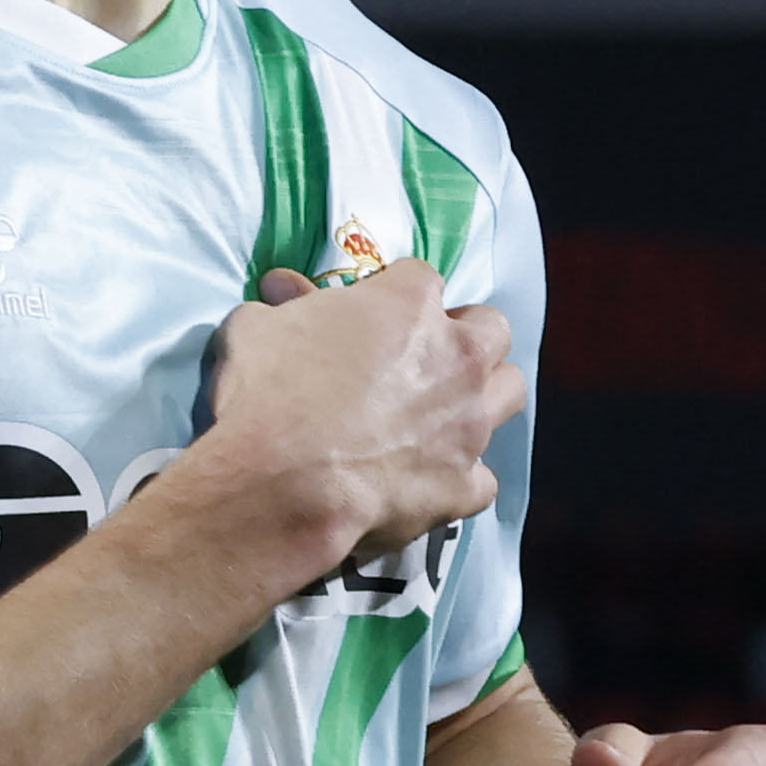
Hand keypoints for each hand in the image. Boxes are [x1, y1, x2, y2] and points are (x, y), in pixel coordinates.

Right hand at [199, 261, 523, 577]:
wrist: (277, 484)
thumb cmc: (265, 393)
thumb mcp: (256, 328)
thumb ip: (285, 306)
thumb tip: (282, 287)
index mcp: (410, 306)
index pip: (422, 278)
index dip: (398, 296)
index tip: (373, 317)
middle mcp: (457, 359)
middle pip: (492, 330)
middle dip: (466, 340)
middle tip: (423, 360)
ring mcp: (468, 425)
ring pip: (509, 393)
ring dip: (481, 398)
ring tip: (441, 416)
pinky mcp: (463, 486)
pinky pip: (483, 478)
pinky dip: (461, 477)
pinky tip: (429, 482)